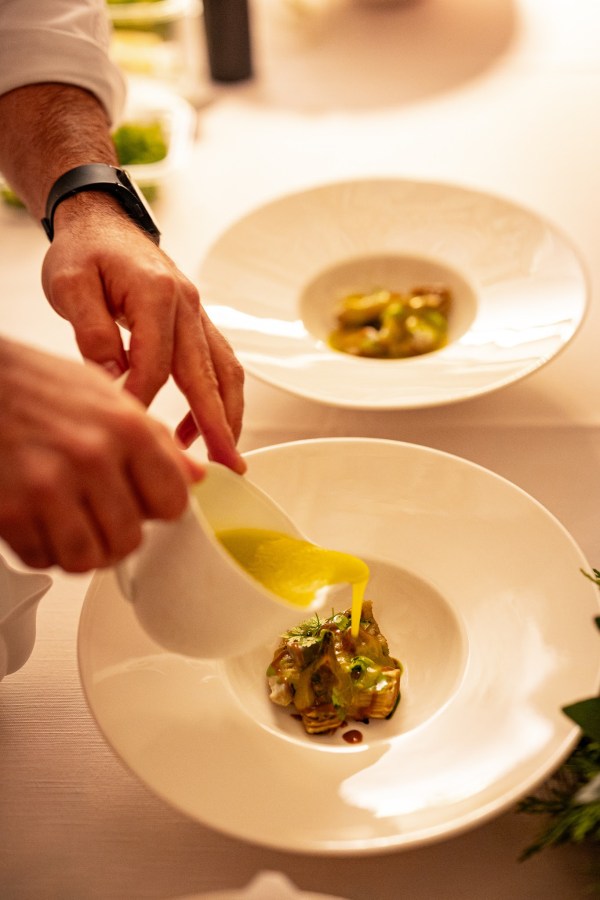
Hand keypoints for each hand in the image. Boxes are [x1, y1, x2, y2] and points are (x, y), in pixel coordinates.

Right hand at [0, 338, 203, 572]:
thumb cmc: (36, 384)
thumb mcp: (106, 396)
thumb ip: (155, 439)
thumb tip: (195, 475)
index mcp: (126, 428)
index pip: (173, 503)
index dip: (157, 507)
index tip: (144, 502)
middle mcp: (92, 456)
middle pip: (130, 540)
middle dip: (116, 534)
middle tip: (99, 513)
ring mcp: (49, 485)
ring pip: (88, 560)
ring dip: (81, 549)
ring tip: (70, 523)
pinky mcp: (10, 511)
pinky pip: (43, 559)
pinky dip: (42, 549)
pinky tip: (38, 519)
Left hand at [41, 198, 245, 472]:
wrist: (103, 224)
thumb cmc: (86, 252)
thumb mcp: (71, 284)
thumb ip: (91, 330)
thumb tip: (113, 377)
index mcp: (158, 294)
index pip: (156, 364)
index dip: (142, 400)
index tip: (127, 426)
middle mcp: (188, 306)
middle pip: (209, 374)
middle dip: (220, 424)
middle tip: (227, 465)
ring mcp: (199, 315)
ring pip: (226, 372)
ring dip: (227, 415)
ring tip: (220, 455)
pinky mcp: (198, 325)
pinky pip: (217, 366)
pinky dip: (216, 399)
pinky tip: (194, 428)